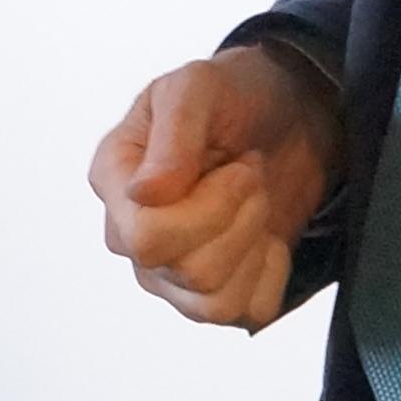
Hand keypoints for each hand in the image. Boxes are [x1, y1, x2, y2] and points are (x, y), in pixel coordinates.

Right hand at [91, 49, 341, 329]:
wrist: (284, 114)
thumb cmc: (233, 95)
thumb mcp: (201, 87)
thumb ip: (173, 134)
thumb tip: (144, 194)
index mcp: (116, 181)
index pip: (146, 238)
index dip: (208, 208)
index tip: (238, 164)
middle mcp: (130, 235)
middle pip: (187, 272)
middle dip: (240, 219)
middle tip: (250, 176)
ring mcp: (168, 274)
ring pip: (214, 304)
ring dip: (254, 246)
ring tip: (254, 202)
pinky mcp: (212, 294)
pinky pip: (247, 314)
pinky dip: (271, 273)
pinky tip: (265, 236)